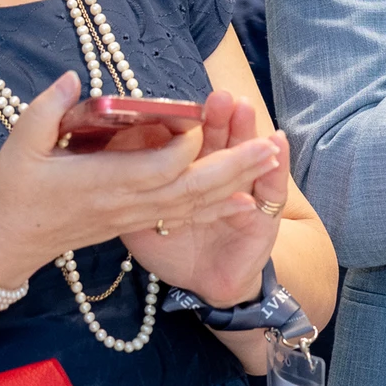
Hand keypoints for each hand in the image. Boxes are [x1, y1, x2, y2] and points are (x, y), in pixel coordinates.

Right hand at [0, 73, 283, 284]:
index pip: (159, 167)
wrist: (7, 241)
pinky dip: (217, 206)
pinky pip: (184, 215)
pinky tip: (246, 199)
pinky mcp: (135, 223)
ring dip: (236, 184)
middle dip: (233, 167)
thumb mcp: (20, 143)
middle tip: (269, 144)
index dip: (186, 146)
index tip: (202, 120)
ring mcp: (134, 216)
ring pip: (194, 204)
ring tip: (270, 162)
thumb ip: (47, 109)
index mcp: (104, 182)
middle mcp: (127, 202)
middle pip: (191, 187)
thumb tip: (72, 77)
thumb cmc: (14, 188)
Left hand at [121, 90, 289, 306]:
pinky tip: (277, 142)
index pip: (190, 143)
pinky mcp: (266, 214)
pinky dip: (277, 164)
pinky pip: (272, 188)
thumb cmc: (175, 252)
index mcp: (188, 175)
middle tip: (216, 97)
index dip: (188, 123)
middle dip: (219, 119)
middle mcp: (217, 178)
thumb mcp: (140, 225)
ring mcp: (245, 193)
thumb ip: (129, 197)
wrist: (208, 287)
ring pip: (244, 157)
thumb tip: (109, 164)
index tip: (180, 104)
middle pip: (219, 143)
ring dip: (246, 132)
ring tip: (244, 108)